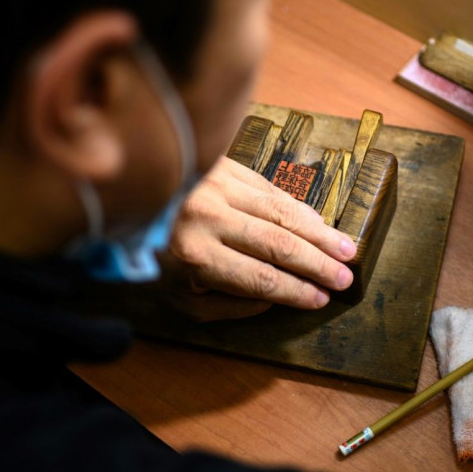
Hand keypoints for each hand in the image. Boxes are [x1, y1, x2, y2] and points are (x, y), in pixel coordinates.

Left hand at [153, 156, 355, 321]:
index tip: (321, 299)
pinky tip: (319, 222)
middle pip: (278, 245)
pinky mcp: (223, 166)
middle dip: (318, 265)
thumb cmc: (153, 257)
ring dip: (318, 233)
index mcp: (194, 255)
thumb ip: (227, 305)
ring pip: (281, 212)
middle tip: (346, 278)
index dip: (296, 291)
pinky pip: (271, 189)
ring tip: (347, 250)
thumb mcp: (180, 298)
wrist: (125, 201)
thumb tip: (273, 299)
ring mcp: (217, 186)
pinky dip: (298, 207)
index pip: (260, 278)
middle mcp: (208, 217)